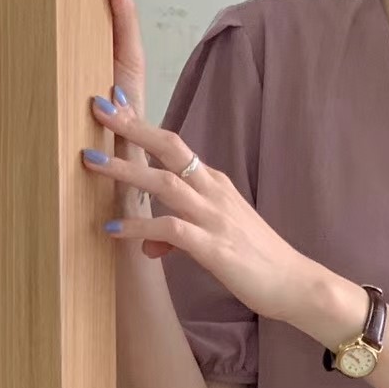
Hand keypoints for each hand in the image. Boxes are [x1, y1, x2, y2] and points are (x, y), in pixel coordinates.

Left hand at [82, 0, 315, 323]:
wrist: (297, 284)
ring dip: (126, 171)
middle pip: (168, 148)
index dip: (143, 124)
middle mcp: (214, 192)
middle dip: (131, 128)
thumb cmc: (259, 262)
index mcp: (215, 184)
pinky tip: (113, 230)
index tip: (116, 103)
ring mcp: (214, 218)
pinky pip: (170, 229)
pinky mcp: (214, 247)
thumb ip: (179, 236)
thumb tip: (148, 243)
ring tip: (91, 162)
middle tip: (98, 107)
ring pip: (164, 183)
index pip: (174, 145)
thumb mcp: (217, 242)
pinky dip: (139, 227)